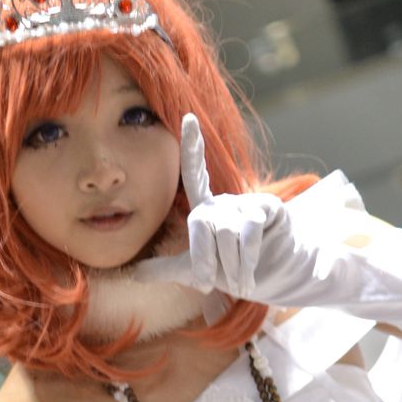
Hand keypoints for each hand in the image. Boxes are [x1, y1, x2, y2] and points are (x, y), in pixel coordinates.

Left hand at [134, 114, 314, 300]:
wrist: (269, 280)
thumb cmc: (230, 271)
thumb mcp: (192, 272)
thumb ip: (164, 270)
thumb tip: (132, 273)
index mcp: (204, 210)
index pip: (194, 174)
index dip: (191, 147)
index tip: (187, 117)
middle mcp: (223, 202)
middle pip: (202, 224)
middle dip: (204, 260)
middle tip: (211, 284)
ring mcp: (247, 203)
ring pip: (227, 232)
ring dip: (231, 266)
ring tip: (240, 283)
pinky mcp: (268, 209)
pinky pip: (249, 231)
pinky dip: (248, 256)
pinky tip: (252, 270)